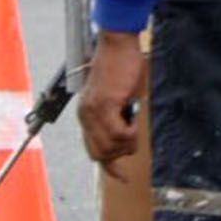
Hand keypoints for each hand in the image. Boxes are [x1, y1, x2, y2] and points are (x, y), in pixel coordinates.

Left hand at [78, 32, 148, 168]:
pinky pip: (119, 133)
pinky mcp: (105, 104)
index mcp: (86, 115)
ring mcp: (93, 111)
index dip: (109, 167)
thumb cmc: (120, 65)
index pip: (93, 152)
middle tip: (134, 133)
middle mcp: (86, 116)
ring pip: (112, 147)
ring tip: (135, 122)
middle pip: (103, 155)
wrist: (117, 43)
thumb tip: (126, 134)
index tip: (122, 176)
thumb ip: (118, 116)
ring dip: (129, 140)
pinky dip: (131, 131)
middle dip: (123, 152)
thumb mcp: (117, 96)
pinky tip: (134, 118)